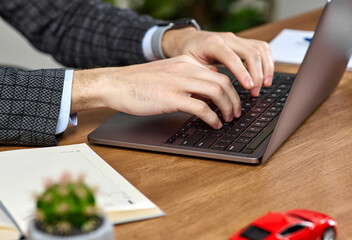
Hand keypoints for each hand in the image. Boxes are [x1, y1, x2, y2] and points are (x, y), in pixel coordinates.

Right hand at [71, 56, 240, 128]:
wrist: (115, 84)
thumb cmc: (138, 82)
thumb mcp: (167, 72)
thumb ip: (186, 76)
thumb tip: (205, 86)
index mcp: (186, 62)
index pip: (218, 72)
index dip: (231, 89)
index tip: (233, 101)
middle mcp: (185, 69)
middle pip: (223, 81)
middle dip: (235, 100)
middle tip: (235, 113)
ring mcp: (179, 83)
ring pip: (217, 92)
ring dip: (227, 108)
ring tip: (227, 119)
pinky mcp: (171, 98)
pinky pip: (201, 108)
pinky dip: (212, 118)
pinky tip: (213, 125)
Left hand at [162, 28, 273, 95]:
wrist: (189, 40)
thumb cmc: (188, 53)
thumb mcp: (188, 64)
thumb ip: (201, 74)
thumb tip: (217, 89)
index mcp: (213, 43)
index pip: (233, 57)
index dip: (243, 73)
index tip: (249, 87)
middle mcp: (228, 38)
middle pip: (251, 52)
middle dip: (257, 74)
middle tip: (255, 92)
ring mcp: (237, 39)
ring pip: (260, 48)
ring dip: (266, 68)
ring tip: (266, 85)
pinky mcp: (243, 42)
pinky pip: (261, 48)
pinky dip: (268, 61)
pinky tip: (266, 75)